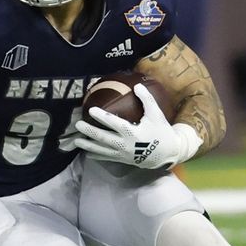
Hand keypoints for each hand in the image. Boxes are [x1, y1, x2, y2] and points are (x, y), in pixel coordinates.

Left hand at [74, 83, 201, 169]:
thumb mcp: (156, 114)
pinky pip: (108, 158)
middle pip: (104, 137)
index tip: (91, 110)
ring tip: (76, 141)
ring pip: (102, 150)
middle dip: (89, 131)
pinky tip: (87, 154)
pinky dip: (97, 156)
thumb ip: (147, 100)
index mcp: (133, 132)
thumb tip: (137, 85)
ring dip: (88, 145)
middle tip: (78, 124)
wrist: (168, 153)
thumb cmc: (161, 131)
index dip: (102, 117)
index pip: (114, 123)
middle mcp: (126, 144)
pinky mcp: (124, 160)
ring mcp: (123, 154)